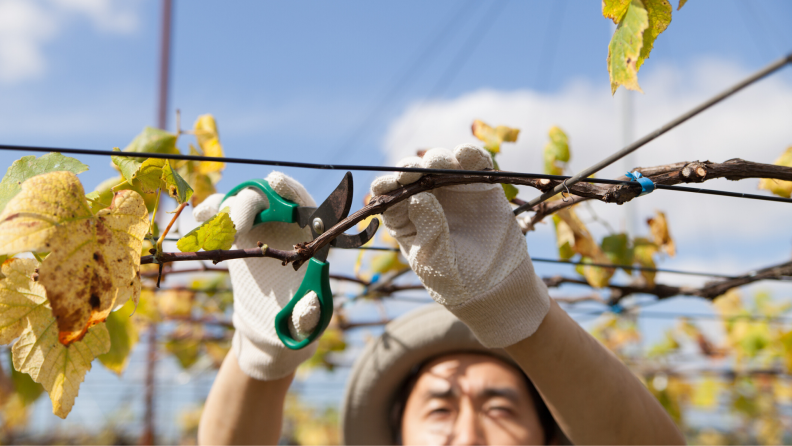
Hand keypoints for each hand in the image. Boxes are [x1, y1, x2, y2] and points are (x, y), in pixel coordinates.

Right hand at [194, 172, 319, 379]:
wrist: (272, 322)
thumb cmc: (297, 317)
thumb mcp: (307, 319)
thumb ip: (308, 314)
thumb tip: (309, 305)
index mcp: (309, 237)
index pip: (304, 202)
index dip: (291, 189)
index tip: (276, 182)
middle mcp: (284, 224)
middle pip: (267, 198)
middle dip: (248, 206)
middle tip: (234, 228)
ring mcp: (259, 225)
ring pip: (240, 202)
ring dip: (224, 210)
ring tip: (211, 230)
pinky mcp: (236, 232)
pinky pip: (221, 213)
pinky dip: (209, 212)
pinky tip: (200, 219)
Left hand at [370, 145, 549, 347]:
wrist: (495, 286)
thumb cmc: (455, 279)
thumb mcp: (435, 260)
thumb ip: (428, 229)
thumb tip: (419, 196)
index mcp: (404, 218)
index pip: (388, 194)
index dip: (387, 184)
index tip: (391, 183)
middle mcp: (425, 199)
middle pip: (412, 172)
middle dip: (411, 167)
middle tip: (415, 171)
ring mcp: (452, 190)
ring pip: (440, 162)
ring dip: (437, 159)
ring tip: (441, 165)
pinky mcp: (480, 185)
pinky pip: (473, 163)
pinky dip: (468, 154)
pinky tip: (463, 155)